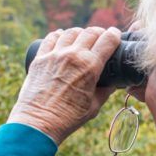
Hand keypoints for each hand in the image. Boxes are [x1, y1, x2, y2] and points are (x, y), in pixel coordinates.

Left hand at [9, 27, 121, 144]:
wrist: (39, 123)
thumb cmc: (68, 118)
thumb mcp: (94, 106)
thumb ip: (106, 91)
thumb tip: (113, 83)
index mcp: (90, 67)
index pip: (107, 40)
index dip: (115, 35)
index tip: (116, 35)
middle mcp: (73, 56)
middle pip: (90, 32)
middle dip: (99, 32)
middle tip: (101, 37)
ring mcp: (55, 55)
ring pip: (71, 32)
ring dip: (80, 33)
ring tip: (82, 38)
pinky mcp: (40, 58)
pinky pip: (51, 38)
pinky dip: (59, 35)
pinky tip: (62, 37)